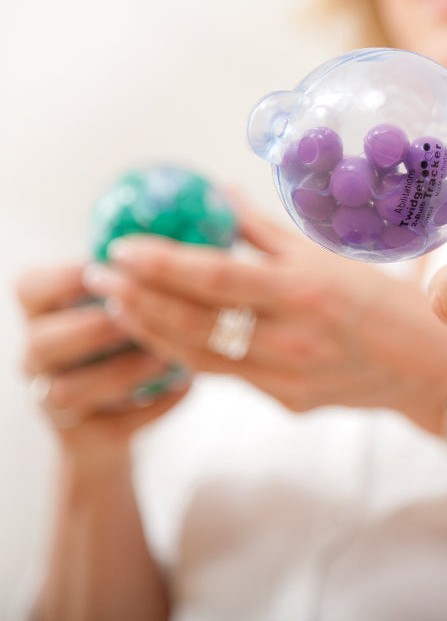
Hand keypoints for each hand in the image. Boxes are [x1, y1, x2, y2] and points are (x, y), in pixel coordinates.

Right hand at [16, 264, 189, 454]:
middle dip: (96, 329)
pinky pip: (115, 424)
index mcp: (43, 311)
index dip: (67, 277)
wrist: (114, 415)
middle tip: (142, 317)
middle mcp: (36, 356)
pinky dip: (156, 405)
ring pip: (70, 390)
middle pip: (43, 342)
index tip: (113, 266)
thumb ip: (139, 271)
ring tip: (168, 355)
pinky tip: (187, 385)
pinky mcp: (85, 437)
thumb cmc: (126, 337)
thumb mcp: (122, 300)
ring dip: (124, 371)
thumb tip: (192, 232)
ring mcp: (53, 401)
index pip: (30, 286)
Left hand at [83, 197, 446, 430]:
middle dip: (137, 299)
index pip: (218, 278)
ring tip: (118, 304)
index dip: (163, 263)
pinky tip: (164, 332)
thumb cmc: (385, 302)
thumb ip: (268, 230)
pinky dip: (189, 352)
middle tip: (99, 275)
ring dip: (151, 329)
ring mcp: (286, 378)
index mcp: (307, 292)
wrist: (426, 368)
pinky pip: (227, 373)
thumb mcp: (329, 258)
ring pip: (199, 356)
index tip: (121, 247)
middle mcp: (292, 340)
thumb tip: (219, 194)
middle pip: (195, 323)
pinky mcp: (285, 402)